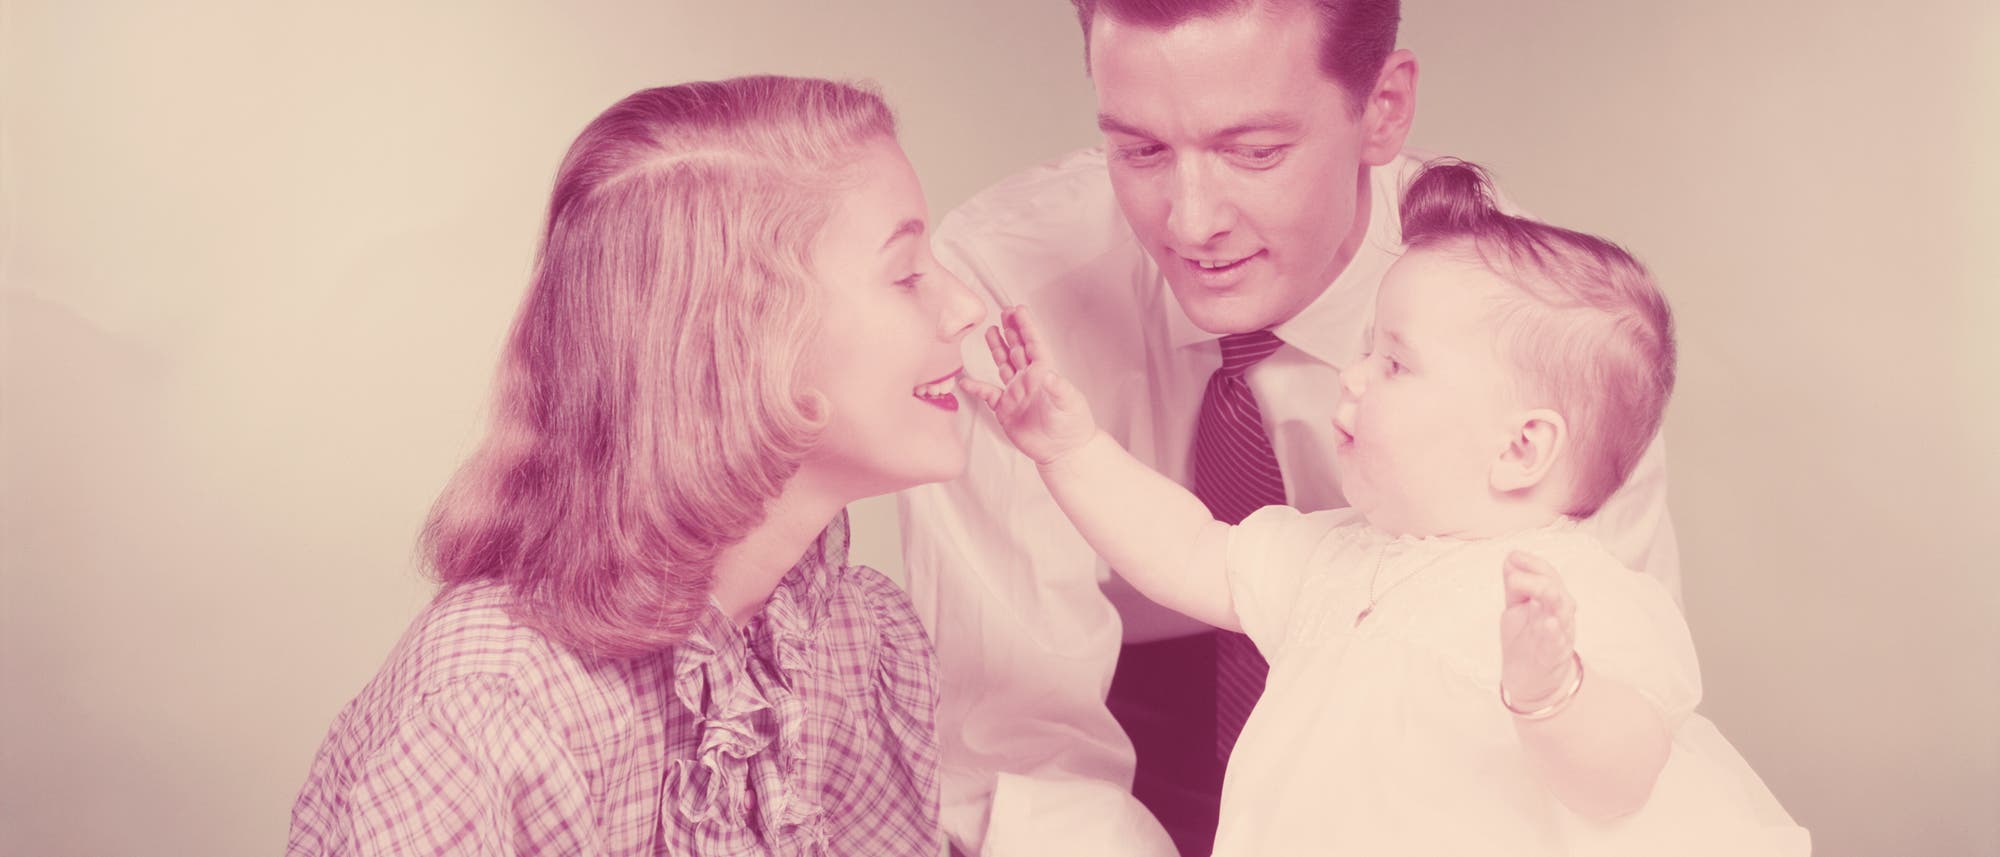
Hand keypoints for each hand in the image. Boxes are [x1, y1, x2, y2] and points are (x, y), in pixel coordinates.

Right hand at [957, 305, 1098, 465]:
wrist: (1062, 451)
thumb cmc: (1072, 426)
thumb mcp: (1069, 404)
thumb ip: (1059, 388)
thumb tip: (1048, 374)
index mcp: (1044, 374)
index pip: (1033, 344)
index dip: (1026, 326)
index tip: (1018, 309)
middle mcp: (1029, 380)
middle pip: (1017, 349)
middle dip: (1011, 330)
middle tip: (1004, 312)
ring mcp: (1016, 394)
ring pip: (1003, 365)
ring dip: (996, 348)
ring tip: (990, 331)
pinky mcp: (1005, 409)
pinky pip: (987, 394)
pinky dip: (976, 387)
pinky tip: (966, 381)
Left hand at [1500, 550, 1578, 704]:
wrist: (1532, 679)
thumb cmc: (1525, 639)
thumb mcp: (1516, 608)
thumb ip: (1515, 586)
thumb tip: (1510, 558)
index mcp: (1548, 599)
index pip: (1548, 574)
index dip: (1533, 564)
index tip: (1513, 556)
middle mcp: (1558, 613)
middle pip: (1556, 590)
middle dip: (1538, 580)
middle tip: (1514, 579)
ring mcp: (1559, 634)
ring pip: (1563, 614)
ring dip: (1554, 600)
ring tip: (1545, 591)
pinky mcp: (1553, 656)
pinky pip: (1557, 643)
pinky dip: (1554, 633)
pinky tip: (1550, 624)